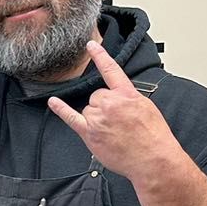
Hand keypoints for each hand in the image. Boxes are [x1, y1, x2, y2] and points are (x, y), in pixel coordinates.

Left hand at [46, 38, 178, 183]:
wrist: (152, 159)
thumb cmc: (153, 137)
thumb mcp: (147, 108)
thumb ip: (129, 98)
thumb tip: (120, 98)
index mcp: (127, 94)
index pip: (110, 70)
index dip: (99, 56)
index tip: (90, 46)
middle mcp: (110, 103)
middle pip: (97, 96)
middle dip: (105, 106)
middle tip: (118, 122)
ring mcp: (99, 118)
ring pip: (88, 109)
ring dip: (96, 118)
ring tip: (112, 131)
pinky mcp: (90, 133)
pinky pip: (71, 118)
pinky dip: (61, 110)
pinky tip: (53, 103)